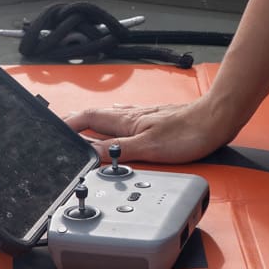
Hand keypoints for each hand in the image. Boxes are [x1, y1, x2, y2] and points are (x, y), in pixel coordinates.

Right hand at [63, 97, 235, 166]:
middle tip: (60, 132)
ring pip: (109, 118)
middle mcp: (131, 115)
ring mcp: (143, 117)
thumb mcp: (148, 148)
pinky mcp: (155, 121)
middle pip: (95, 117)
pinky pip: (124, 121)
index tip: (51, 131)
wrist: (217, 119)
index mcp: (125, 120)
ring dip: (92, 124)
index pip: (87, 118)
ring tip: (80, 131)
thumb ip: (116, 150)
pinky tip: (117, 128)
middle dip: (75, 123)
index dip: (68, 123)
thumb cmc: (189, 133)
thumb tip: (88, 153)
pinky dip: (112, 125)